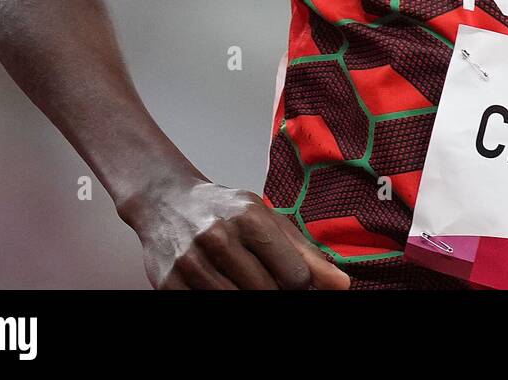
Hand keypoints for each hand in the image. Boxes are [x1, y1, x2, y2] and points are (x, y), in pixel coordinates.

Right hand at [122, 179, 350, 289]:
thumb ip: (306, 253)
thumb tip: (341, 285)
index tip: (294, 281)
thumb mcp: (268, 219)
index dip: (300, 285)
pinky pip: (206, 306)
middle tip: (267, 280)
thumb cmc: (224, 210)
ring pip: (236, 303)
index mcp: (250, 217)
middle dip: (275, 293)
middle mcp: (219, 237)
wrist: (166, 202)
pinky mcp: (169, 283)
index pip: (295, 276)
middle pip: (267, 293)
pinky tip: (223, 284)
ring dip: (246, 298)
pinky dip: (219, 299)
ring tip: (245, 281)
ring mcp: (191, 262)